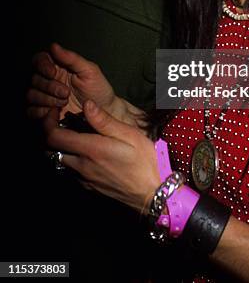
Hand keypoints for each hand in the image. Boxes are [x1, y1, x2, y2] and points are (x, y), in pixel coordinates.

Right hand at [27, 43, 121, 121]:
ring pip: (31, 94)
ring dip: (47, 99)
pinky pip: (31, 111)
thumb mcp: (90, 70)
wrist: (104, 112)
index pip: (39, 60)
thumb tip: (54, 46)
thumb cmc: (99, 90)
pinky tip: (55, 111)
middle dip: (50, 86)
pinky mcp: (45, 112)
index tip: (53, 72)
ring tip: (64, 102)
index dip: (42, 65)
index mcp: (59, 67)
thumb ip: (72, 58)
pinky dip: (41, 111)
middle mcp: (50, 80)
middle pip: (34, 78)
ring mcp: (46, 96)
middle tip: (66, 92)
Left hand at [45, 101, 159, 212]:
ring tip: (75, 134)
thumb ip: (105, 121)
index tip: (55, 111)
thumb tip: (86, 104)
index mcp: (90, 149)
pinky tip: (87, 152)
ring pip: (60, 161)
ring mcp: (84, 178)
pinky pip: (71, 171)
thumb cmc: (144, 161)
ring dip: (61, 147)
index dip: (47, 122)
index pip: (53, 137)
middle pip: (51, 150)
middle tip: (62, 121)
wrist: (152, 193)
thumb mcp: (129, 135)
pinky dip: (71, 159)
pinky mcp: (89, 186)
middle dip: (51, 133)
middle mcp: (82, 165)